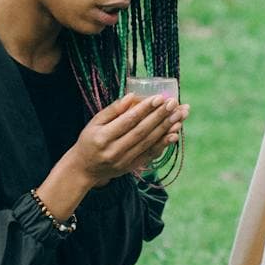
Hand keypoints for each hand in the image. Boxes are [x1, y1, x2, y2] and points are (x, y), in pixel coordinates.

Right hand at [70, 93, 187, 185]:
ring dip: (166, 129)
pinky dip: (164, 144)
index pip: (128, 121)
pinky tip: (174, 134)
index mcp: (103, 137)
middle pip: (142, 132)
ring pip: (149, 143)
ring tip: (180, 115)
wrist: (85, 169)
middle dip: (160, 116)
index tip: (159, 97)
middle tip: (174, 103)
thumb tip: (132, 95)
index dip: (145, 109)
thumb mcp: (94, 122)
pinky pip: (151, 155)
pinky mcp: (132, 167)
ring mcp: (124, 161)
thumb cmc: (89, 140)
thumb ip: (112, 110)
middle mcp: (115, 151)